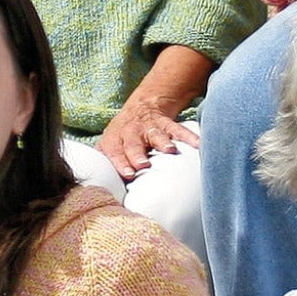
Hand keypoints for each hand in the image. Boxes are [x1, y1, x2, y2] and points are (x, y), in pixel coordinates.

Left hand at [99, 45, 213, 179]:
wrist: (140, 108)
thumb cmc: (121, 137)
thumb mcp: (108, 146)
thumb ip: (104, 163)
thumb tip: (99, 186)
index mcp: (115, 140)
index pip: (115, 152)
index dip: (120, 162)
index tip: (128, 174)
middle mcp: (131, 133)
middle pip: (133, 144)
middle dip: (137, 154)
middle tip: (143, 165)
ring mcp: (149, 128)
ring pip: (156, 134)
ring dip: (162, 142)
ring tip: (170, 150)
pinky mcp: (166, 124)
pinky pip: (177, 130)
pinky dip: (188, 136)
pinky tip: (197, 144)